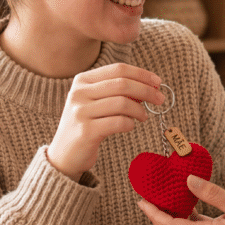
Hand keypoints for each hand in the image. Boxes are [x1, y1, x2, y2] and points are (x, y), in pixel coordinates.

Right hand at [47, 63, 164, 180]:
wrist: (64, 155)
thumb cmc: (87, 125)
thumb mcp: (97, 102)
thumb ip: (117, 92)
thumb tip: (149, 86)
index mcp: (82, 80)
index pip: (118, 69)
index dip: (142, 74)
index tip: (158, 82)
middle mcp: (79, 93)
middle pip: (122, 84)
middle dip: (146, 91)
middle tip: (160, 99)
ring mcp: (80, 112)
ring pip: (122, 103)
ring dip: (139, 110)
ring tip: (143, 116)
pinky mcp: (86, 131)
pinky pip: (119, 122)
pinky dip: (130, 123)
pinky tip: (130, 126)